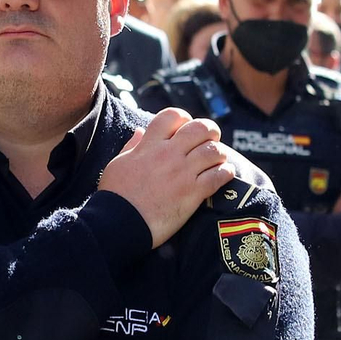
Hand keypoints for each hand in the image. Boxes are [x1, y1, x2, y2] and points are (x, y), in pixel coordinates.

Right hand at [99, 109, 234, 247]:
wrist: (119, 224)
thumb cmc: (115, 196)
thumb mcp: (117, 164)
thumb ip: (132, 147)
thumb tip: (141, 132)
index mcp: (149, 145)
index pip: (173, 116)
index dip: (183, 118)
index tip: (183, 128)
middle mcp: (169, 155)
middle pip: (200, 128)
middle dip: (209, 131)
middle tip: (209, 140)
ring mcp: (182, 173)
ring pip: (214, 151)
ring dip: (218, 153)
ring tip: (216, 160)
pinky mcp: (193, 193)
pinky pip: (219, 176)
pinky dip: (225, 172)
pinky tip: (223, 174)